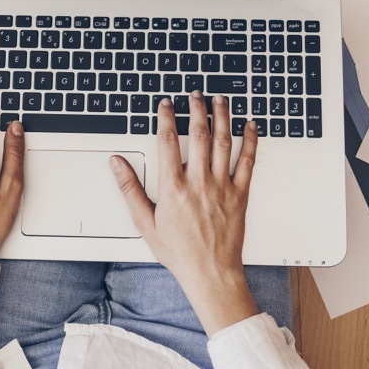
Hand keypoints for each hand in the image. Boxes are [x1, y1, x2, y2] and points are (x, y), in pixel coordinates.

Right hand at [110, 91, 259, 335]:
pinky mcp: (240, 194)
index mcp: (173, 188)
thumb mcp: (145, 223)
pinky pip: (248, 162)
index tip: (166, 104)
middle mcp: (198, 182)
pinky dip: (250, 141)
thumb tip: (117, 164)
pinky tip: (250, 126)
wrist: (210, 273)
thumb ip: (130, 189)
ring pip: (223, 142)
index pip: (167, 142)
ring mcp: (221, 187)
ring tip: (220, 100)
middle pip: (198, 134)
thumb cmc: (178, 252)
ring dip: (222, 117)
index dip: (166, 118)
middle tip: (195, 94)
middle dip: (196, 109)